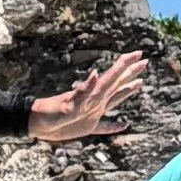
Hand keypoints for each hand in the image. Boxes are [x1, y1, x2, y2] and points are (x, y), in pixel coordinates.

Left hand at [27, 52, 146, 143]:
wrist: (35, 123)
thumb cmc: (50, 113)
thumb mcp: (68, 103)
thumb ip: (84, 91)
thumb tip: (96, 74)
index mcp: (93, 94)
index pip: (113, 76)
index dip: (126, 64)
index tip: (139, 53)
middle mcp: (96, 101)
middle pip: (117, 83)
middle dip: (131, 72)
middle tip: (144, 61)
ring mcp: (92, 113)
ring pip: (115, 100)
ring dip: (126, 92)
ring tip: (139, 83)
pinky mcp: (87, 127)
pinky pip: (105, 126)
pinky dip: (114, 126)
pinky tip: (123, 125)